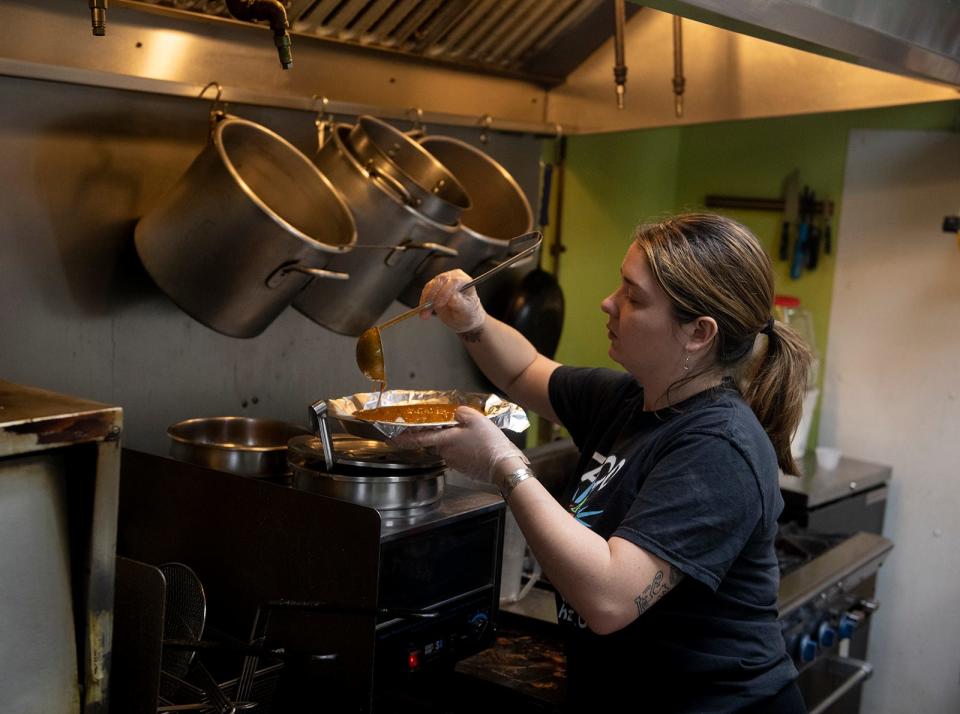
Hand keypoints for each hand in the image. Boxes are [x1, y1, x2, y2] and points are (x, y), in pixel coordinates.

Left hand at [393, 407, 526, 482]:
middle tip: (457, 429)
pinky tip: (477, 447)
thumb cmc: (490, 443)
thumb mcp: (477, 419)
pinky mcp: (464, 469)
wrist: (503, 467)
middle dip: (442, 436)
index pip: (420, 438)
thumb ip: (461, 413)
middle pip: (436, 442)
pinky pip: (459, 457)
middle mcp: (446, 453)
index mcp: (445, 440)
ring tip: (473, 438)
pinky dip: (464, 451)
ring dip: (455, 444)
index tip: (393, 440)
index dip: (405, 438)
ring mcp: (454, 463)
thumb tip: (455, 413)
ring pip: (448, 449)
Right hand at [419, 270, 485, 333]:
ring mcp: (442, 281)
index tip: (439, 304)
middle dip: (433, 296)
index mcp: (465, 280)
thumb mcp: (467, 311)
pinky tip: (423, 312)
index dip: (445, 291)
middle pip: (440, 281)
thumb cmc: (468, 313)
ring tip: (425, 314)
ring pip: (430, 286)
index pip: (454, 281)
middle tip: (429, 309)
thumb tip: (453, 298)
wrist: (463, 318)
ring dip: (425, 300)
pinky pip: (425, 292)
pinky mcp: (434, 287)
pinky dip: (423, 301)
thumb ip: (460, 304)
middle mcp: (453, 277)